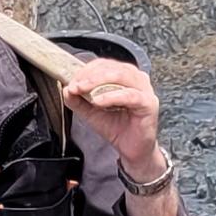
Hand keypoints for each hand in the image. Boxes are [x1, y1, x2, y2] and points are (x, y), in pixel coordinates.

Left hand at [53, 57, 166, 179]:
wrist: (132, 150)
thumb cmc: (117, 128)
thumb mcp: (92, 113)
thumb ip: (78, 101)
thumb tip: (66, 89)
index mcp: (124, 76)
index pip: (103, 65)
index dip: (85, 71)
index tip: (71, 81)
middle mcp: (136, 79)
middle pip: (111, 68)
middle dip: (89, 75)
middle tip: (75, 85)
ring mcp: (144, 90)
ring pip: (121, 76)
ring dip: (98, 82)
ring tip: (83, 90)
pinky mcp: (148, 103)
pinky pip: (129, 95)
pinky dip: (111, 96)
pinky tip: (98, 101)